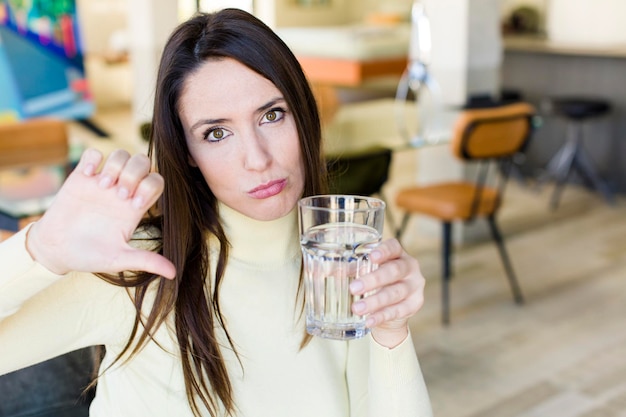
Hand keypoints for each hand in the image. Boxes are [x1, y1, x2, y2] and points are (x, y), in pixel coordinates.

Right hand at [26, 148, 175, 278]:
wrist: (57, 250)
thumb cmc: (90, 256)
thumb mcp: (119, 259)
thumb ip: (146, 261)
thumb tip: (173, 273)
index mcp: (135, 206)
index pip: (156, 182)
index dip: (150, 187)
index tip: (134, 205)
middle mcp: (122, 190)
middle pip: (143, 162)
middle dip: (135, 174)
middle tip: (120, 195)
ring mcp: (103, 181)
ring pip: (121, 154)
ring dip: (115, 165)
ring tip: (102, 186)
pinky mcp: (82, 176)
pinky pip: (94, 153)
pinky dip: (93, 159)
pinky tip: (87, 175)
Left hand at [349, 239, 424, 347]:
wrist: (392, 307)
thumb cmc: (377, 282)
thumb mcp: (366, 272)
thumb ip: (351, 269)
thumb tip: (327, 270)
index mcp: (397, 253)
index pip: (393, 247)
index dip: (384, 251)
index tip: (372, 256)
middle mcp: (409, 267)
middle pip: (394, 271)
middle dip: (373, 280)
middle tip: (354, 288)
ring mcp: (414, 286)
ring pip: (395, 292)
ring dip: (374, 301)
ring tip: (357, 308)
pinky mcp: (415, 304)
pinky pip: (397, 311)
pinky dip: (381, 316)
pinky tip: (369, 320)